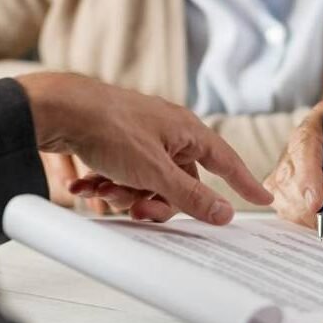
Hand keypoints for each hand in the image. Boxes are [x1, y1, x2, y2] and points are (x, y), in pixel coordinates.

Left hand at [17, 72, 271, 224]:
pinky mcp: (114, 144)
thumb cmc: (109, 127)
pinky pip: (121, 176)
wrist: (58, 109)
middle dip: (156, 200)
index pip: (226, 161)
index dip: (244, 182)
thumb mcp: (155, 171)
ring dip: (124, 194)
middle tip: (138, 207)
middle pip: (179, 182)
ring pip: (147, 183)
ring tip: (102, 189)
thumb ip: (191, 195)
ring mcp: (140, 138)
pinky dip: (104, 185)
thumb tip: (224, 212)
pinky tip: (84, 186)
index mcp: (186, 131)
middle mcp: (167, 132)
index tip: (263, 199)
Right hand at [265, 102, 322, 237]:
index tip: (316, 199)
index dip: (307, 170)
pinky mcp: (303, 192)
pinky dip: (304, 223)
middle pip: (289, 169)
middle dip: (302, 199)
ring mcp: (303, 168)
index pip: (306, 140)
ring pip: (283, 191)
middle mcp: (310, 142)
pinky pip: (289, 208)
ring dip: (303, 215)